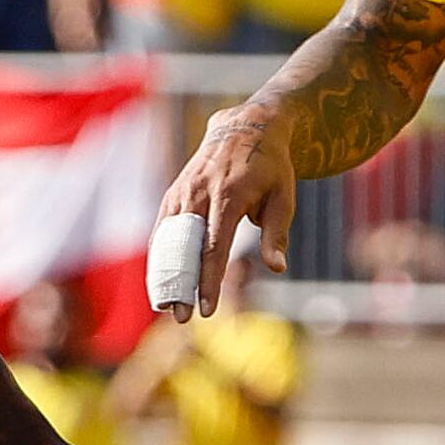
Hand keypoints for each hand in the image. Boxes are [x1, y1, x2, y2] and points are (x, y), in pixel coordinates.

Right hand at [151, 108, 300, 322]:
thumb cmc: (271, 166)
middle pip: (185, 248)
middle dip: (181, 285)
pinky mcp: (173, 194)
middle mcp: (199, 194)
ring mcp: (182, 193)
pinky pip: (162, 230)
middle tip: (181, 318)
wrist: (245, 126)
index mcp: (228, 196)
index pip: (214, 247)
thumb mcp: (284, 195)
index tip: (207, 309)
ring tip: (166, 305)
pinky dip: (160, 256)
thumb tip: (277, 267)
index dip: (208, 280)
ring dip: (165, 274)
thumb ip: (277, 232)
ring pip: (167, 241)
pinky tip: (160, 281)